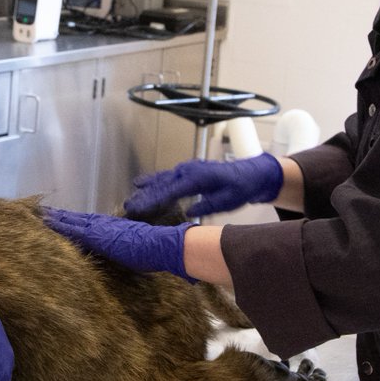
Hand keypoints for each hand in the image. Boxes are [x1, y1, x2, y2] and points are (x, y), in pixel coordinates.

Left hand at [43, 207, 193, 282]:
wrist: (161, 245)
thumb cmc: (153, 250)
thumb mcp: (135, 249)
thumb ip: (123, 249)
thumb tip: (122, 255)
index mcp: (111, 228)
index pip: (87, 223)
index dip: (74, 221)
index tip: (61, 218)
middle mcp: (103, 224)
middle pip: (76, 219)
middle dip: (60, 216)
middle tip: (43, 213)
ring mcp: (99, 228)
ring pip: (72, 221)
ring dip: (56, 218)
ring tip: (40, 215)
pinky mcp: (97, 235)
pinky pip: (74, 229)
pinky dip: (60, 226)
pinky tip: (48, 224)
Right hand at [123, 153, 283, 218]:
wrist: (251, 174)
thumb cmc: (240, 188)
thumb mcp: (227, 201)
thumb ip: (207, 206)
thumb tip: (189, 212)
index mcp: (198, 178)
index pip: (170, 191)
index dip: (153, 200)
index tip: (138, 208)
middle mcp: (189, 170)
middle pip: (162, 184)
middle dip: (144, 195)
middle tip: (128, 206)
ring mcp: (188, 168)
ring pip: (163, 178)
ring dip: (147, 187)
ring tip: (131, 195)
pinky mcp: (188, 171)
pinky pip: (168, 176)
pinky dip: (155, 181)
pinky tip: (143, 184)